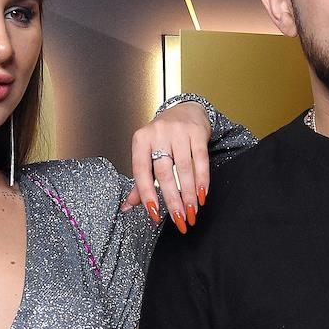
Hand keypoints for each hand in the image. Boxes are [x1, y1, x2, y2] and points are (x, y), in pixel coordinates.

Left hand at [120, 101, 211, 233]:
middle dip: (172, 200)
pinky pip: (200, 160)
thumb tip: (127, 206)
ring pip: (184, 169)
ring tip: (192, 213)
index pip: (141, 171)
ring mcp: (178, 132)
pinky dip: (202, 180)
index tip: (155, 214)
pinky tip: (202, 195)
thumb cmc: (162, 136)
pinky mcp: (197, 132)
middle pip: (164, 173)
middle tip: (178, 219)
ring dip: (189, 195)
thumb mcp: (147, 153)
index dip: (147, 194)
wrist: (185, 109)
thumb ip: (139, 181)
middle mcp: (158, 133)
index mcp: (141, 140)